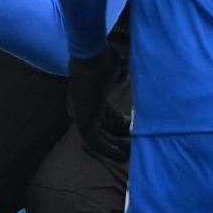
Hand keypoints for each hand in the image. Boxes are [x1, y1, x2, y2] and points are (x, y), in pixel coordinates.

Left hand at [68, 45, 129, 160]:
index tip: (132, 127)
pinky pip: (95, 141)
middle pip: (103, 128)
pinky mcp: (83, 122)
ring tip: (128, 155)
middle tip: (132, 147)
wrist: (91, 57)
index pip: (106, 115)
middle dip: (118, 138)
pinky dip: (108, 149)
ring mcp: (81, 116)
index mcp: (89, 97)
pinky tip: (120, 155)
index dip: (119, 124)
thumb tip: (122, 78)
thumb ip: (119, 75)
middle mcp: (82, 109)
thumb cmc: (102, 59)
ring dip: (114, 147)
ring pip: (99, 138)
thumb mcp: (114, 69)